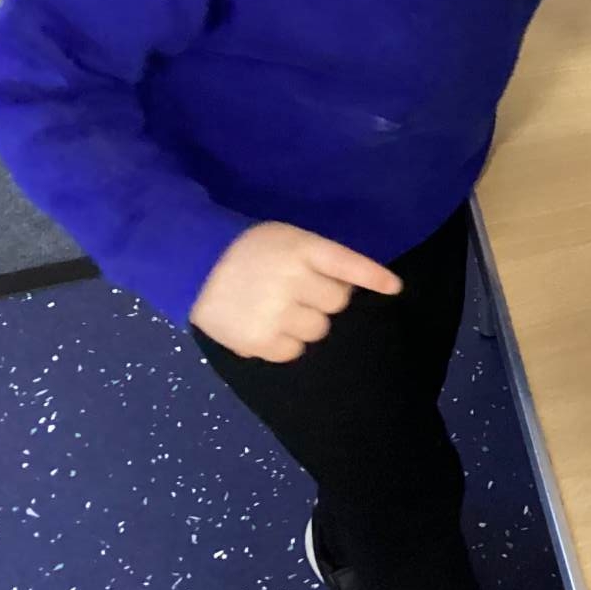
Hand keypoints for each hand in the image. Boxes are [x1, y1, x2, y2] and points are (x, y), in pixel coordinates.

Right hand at [190, 221, 401, 360]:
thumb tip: (352, 286)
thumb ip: (317, 258)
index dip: (373, 277)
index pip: (348, 264)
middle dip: (324, 298)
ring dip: (306, 321)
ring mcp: (276, 313)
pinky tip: (266, 325)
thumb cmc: (250, 249)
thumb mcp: (287, 238)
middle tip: (301, 289)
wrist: (196, 263)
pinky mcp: (259, 341)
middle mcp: (293, 280)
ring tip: (280, 308)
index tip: (395, 287)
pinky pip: (295, 351)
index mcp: (301, 249)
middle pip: (337, 302)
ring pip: (319, 329)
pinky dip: (285, 342)